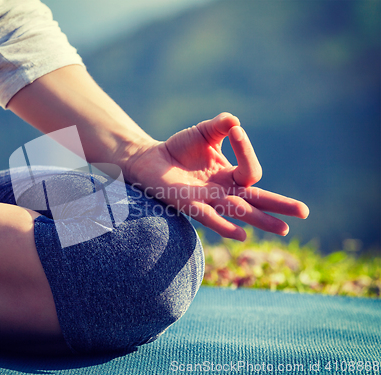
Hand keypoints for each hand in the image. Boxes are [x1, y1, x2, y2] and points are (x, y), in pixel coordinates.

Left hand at [124, 113, 308, 240]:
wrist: (151, 159)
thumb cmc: (179, 149)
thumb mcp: (204, 133)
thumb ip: (220, 126)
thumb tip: (235, 121)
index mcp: (229, 176)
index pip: (251, 171)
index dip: (246, 150)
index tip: (234, 131)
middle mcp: (223, 192)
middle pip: (257, 201)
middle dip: (280, 206)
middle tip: (304, 212)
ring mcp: (208, 200)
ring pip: (240, 212)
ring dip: (261, 220)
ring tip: (283, 229)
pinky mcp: (188, 204)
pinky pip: (209, 217)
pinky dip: (224, 225)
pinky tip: (241, 234)